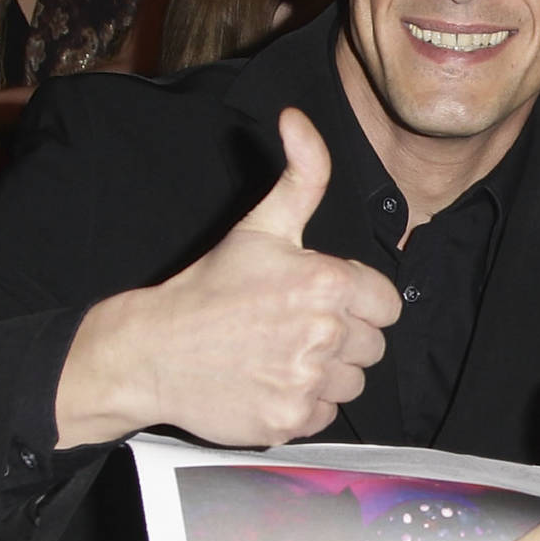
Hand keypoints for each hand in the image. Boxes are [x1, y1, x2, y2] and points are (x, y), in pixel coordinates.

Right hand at [54, 108, 403, 447]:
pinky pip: (326, 415)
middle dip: (342, 337)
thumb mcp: (260, 225)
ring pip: (353, 383)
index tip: (322, 301)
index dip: (358, 302)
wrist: (153, 350)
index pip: (386, 305)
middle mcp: (325, 333)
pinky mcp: (291, 419)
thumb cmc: (210, 287)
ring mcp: (307, 380)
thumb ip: (301, 175)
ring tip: (281, 354)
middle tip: (294, 328)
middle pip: (372, 346)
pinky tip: (270, 381)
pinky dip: (304, 403)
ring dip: (326, 373)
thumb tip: (298, 121)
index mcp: (328, 283)